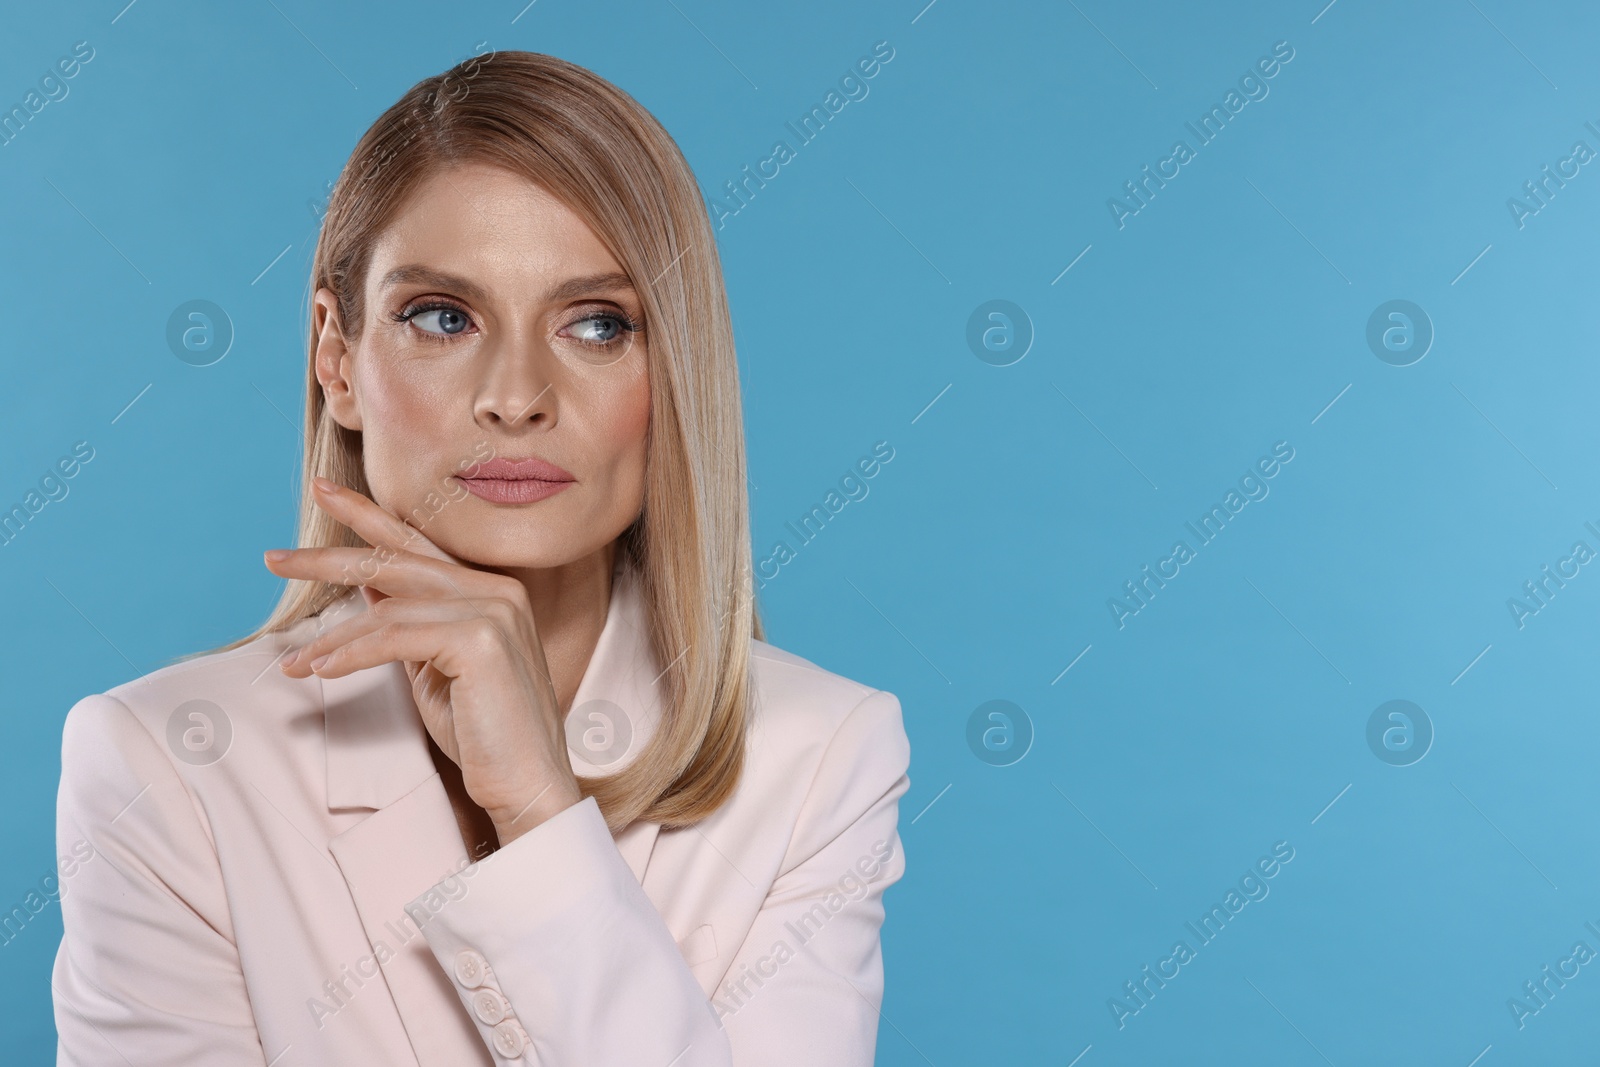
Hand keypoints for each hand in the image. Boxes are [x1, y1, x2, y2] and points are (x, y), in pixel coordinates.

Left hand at [263, 475, 583, 846]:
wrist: (527, 785)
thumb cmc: (482, 734)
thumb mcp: (432, 669)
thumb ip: (408, 624)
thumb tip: (368, 588)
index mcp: (491, 590)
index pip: (417, 545)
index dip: (367, 515)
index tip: (323, 491)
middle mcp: (498, 590)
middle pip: (396, 562)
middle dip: (328, 558)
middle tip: (273, 559)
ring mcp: (494, 611)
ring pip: (389, 607)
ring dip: (332, 637)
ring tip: (291, 663)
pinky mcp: (481, 641)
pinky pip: (395, 638)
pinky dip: (350, 653)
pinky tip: (319, 669)